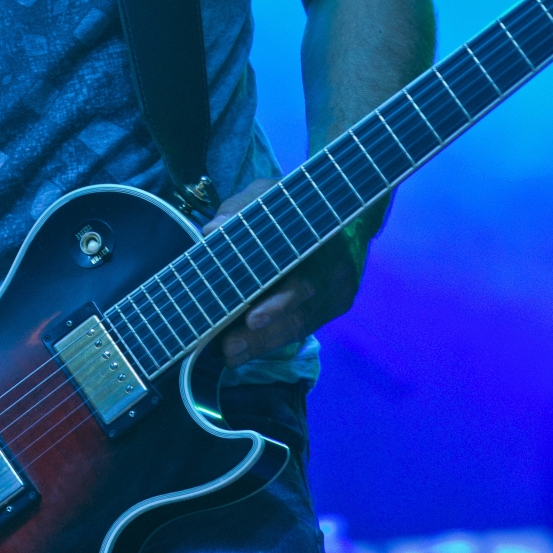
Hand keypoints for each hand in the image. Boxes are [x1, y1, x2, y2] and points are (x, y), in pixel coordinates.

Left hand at [207, 178, 369, 367]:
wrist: (336, 213)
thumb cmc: (290, 207)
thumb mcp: (266, 196)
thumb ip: (240, 210)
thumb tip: (213, 231)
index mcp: (319, 235)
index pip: (300, 273)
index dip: (278, 302)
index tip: (251, 320)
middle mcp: (335, 265)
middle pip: (301, 309)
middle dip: (264, 334)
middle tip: (230, 349)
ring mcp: (339, 288)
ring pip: (302, 323)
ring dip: (264, 343)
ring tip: (231, 355)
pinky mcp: (337, 304)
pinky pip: (305, 327)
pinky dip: (275, 339)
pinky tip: (248, 349)